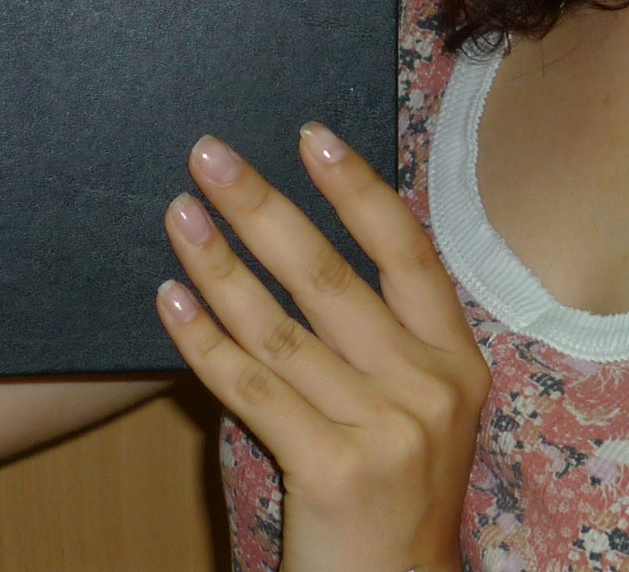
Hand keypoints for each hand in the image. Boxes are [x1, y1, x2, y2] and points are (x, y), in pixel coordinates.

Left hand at [158, 127, 486, 571]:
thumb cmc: (391, 495)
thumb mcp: (417, 409)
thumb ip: (378, 340)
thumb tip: (295, 245)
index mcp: (456, 360)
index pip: (406, 251)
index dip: (356, 189)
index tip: (308, 134)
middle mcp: (428, 386)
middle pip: (332, 277)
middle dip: (263, 207)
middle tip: (209, 155)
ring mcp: (385, 429)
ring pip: (282, 329)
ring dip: (220, 264)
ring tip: (179, 215)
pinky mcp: (334, 471)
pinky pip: (253, 390)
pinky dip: (206, 340)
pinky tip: (172, 300)